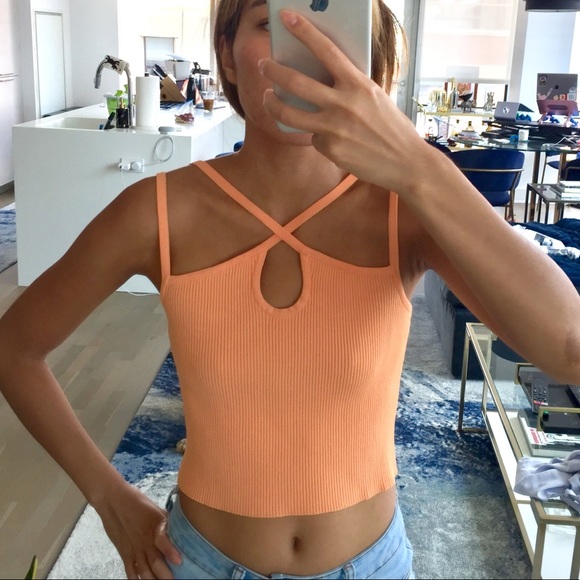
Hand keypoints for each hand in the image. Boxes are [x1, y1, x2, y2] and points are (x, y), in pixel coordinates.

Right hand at [94, 483, 180, 578]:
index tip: (179, 561)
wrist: (113, 499)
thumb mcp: (156, 509)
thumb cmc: (137, 501)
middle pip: (155, 562)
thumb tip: (180, 529)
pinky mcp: (124, 553)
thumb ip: (167, 522)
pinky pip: (130, 571)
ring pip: (144, 571)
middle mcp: (145, 540)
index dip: (170, 551)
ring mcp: (133, 549)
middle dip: (165, 576)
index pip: (162, 540)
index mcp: (155, 526)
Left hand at [259, 11, 436, 193]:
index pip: (326, 51)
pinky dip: (319, 136)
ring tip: (267, 98)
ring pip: (290, 114)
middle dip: (273, 70)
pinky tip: (335, 140)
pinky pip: (314, 137)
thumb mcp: (375, 98)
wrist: (406, 163)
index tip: (286, 17)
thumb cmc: (393, 128)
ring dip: (272, 104)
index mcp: (359, 85)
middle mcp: (343, 104)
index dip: (304, 31)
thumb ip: (350, 88)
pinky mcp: (330, 149)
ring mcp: (334, 128)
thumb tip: (322, 79)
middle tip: (263, 64)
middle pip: (296, 83)